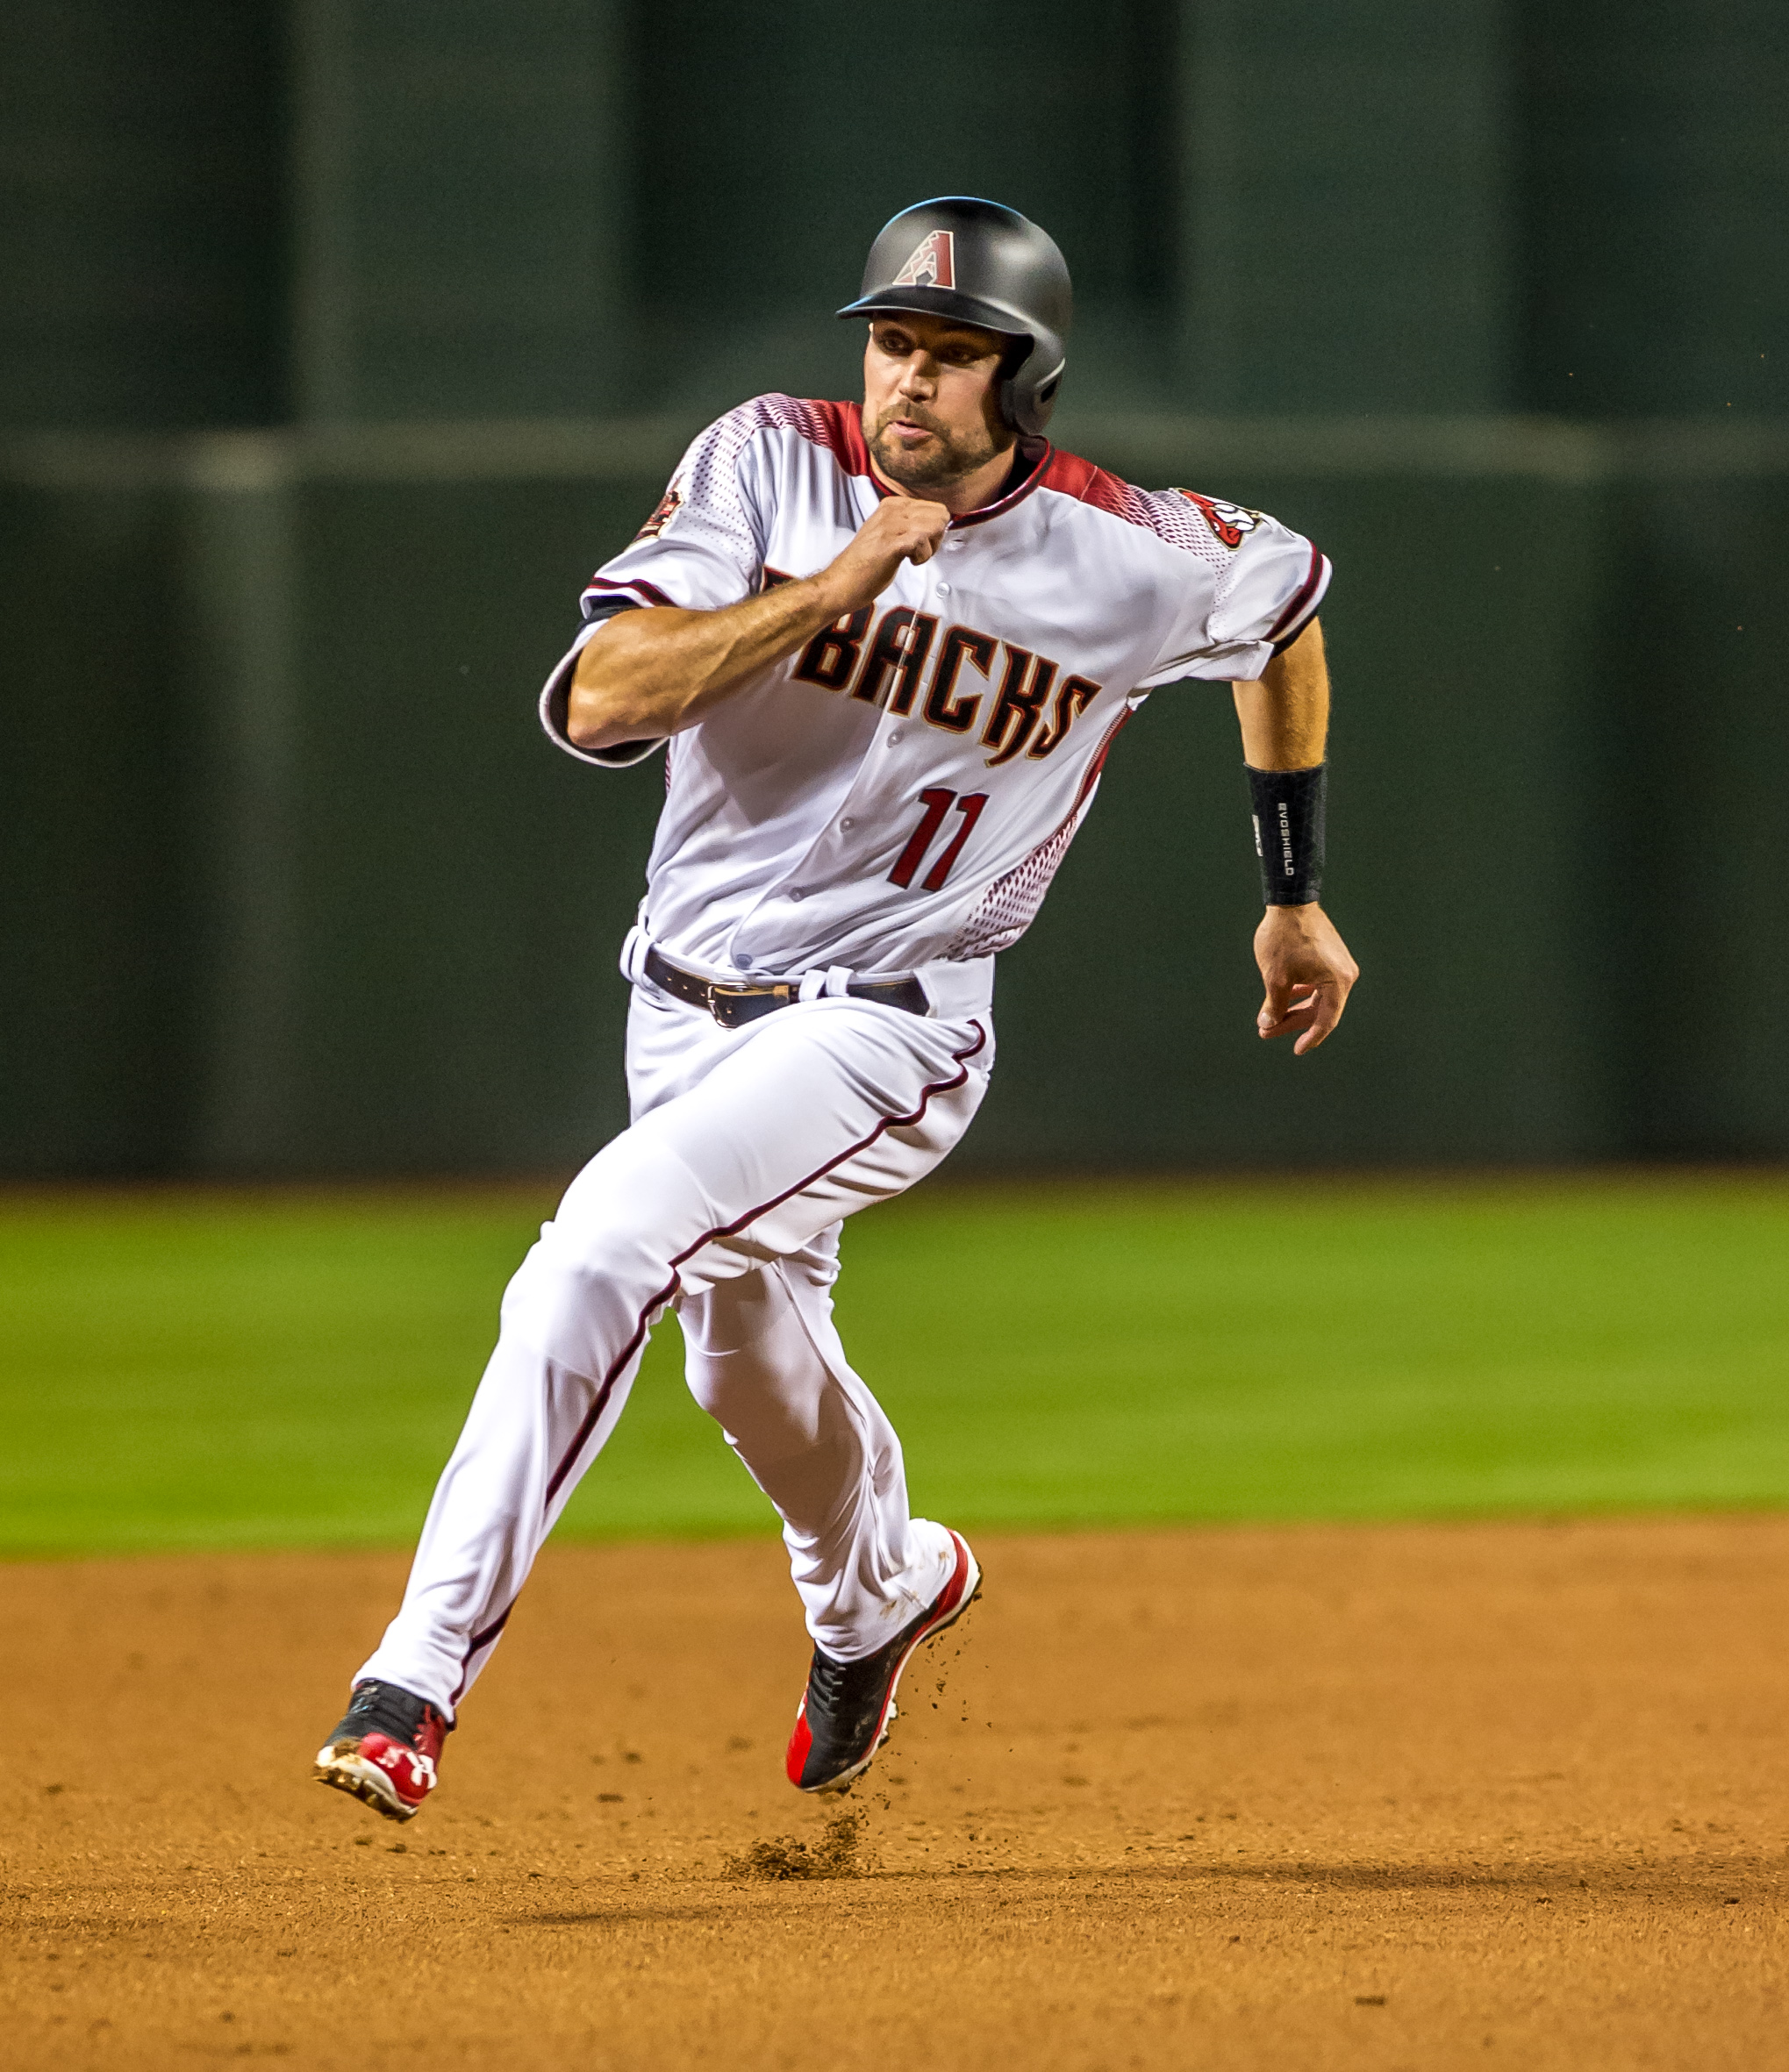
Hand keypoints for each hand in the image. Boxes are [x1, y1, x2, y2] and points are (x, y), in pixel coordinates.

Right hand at [815, 496, 950, 615]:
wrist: (841, 583)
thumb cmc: (864, 565)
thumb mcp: (888, 534)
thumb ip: (908, 526)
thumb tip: (936, 526)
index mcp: (891, 505)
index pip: (934, 507)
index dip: (935, 530)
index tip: (920, 544)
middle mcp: (891, 510)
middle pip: (939, 514)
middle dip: (937, 537)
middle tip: (919, 552)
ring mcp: (890, 525)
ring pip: (935, 525)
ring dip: (930, 547)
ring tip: (913, 557)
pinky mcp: (891, 543)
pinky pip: (923, 541)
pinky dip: (922, 557)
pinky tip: (909, 562)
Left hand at [1254, 903, 1357, 1054]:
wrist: (1291, 901)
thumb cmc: (1284, 937)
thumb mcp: (1275, 976)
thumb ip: (1274, 1005)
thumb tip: (1268, 1025)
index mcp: (1338, 981)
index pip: (1326, 1020)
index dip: (1311, 1038)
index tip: (1297, 1050)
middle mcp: (1345, 974)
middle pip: (1319, 1009)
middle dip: (1291, 1022)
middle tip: (1265, 1031)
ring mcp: (1339, 964)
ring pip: (1317, 997)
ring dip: (1293, 1007)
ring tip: (1268, 1018)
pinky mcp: (1331, 957)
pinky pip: (1317, 983)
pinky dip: (1300, 992)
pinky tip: (1282, 997)